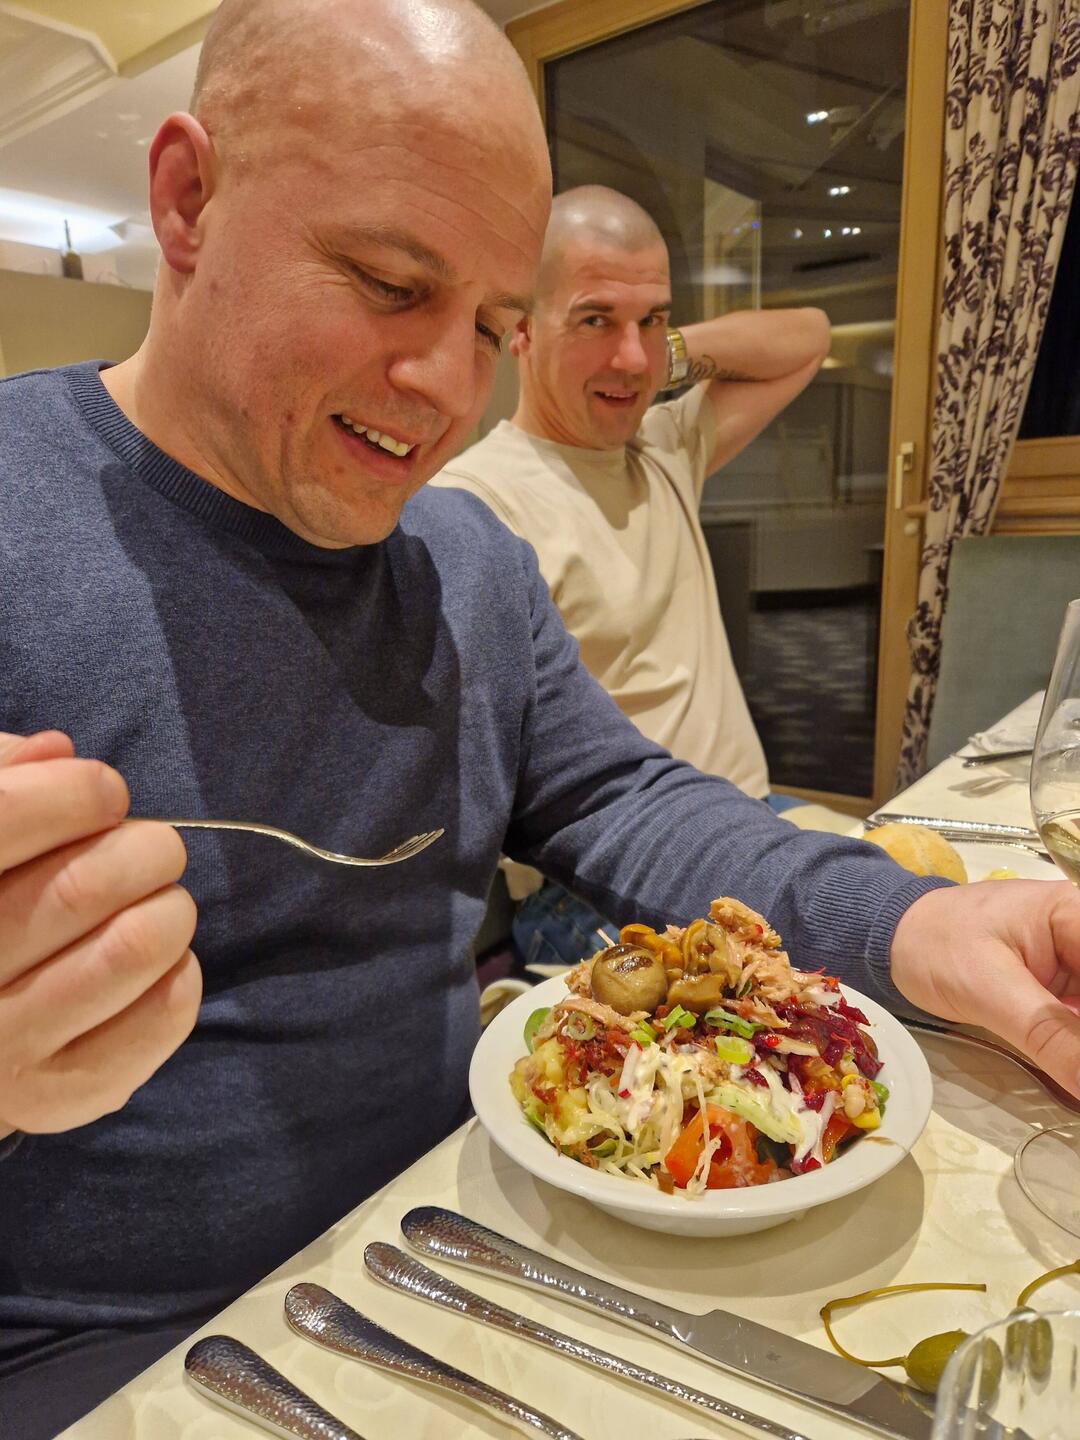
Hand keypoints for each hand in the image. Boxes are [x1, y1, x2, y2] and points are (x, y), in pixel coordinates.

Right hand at [0, 731, 201, 1134]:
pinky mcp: (59, 1094)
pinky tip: (159, 959)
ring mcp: (1, 1048)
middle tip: (153, 847)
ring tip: (162, 901)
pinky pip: (164, 1011)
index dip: (72, 793)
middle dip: (143, 848)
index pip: (4, 822)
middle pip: (83, 887)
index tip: (105, 791)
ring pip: (132, 949)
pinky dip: (182, 968)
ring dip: (170, 908)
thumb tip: (56, 754)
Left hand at [890, 879, 1079, 1097]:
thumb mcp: (989, 990)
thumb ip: (1049, 1035)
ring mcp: (1074, 964)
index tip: (1078, 1037)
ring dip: (1079, 1043)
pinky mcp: (1060, 991)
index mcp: (1074, 913)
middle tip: (1074, 1074)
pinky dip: (1077, 1050)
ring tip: (1071, 1077)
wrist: (893, 943)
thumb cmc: (933, 947)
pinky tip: (1072, 1077)